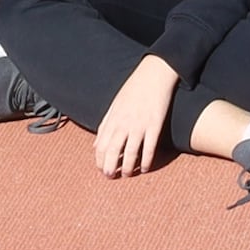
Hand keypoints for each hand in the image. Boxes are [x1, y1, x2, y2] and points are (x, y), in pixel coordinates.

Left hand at [95, 55, 178, 176]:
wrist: (154, 74)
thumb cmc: (134, 88)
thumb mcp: (114, 105)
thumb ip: (105, 125)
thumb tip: (95, 145)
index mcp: (112, 119)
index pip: (100, 145)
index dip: (99, 160)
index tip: (102, 168)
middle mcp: (123, 124)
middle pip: (112, 151)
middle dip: (109, 167)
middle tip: (110, 176)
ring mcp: (139, 125)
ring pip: (130, 153)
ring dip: (127, 168)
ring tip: (127, 175)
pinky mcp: (154, 125)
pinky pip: (149, 148)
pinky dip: (147, 161)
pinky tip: (146, 168)